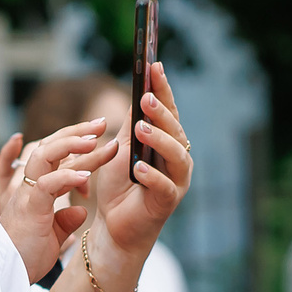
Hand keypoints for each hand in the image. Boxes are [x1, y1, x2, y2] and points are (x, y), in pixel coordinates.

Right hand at [0, 119, 108, 282]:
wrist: (7, 274)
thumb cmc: (26, 255)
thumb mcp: (53, 236)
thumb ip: (65, 220)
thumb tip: (81, 212)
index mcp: (36, 188)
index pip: (56, 156)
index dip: (77, 143)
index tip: (102, 136)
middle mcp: (29, 185)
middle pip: (50, 146)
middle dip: (77, 132)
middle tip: (102, 122)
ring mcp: (27, 194)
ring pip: (45, 157)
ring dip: (71, 145)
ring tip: (95, 141)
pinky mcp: (29, 209)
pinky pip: (46, 185)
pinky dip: (66, 178)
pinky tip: (87, 176)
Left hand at [87, 63, 194, 270]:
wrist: (114, 226)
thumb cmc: (119, 187)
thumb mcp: (121, 149)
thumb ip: (130, 124)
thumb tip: (137, 91)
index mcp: (167, 143)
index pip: (167, 111)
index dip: (163, 89)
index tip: (154, 66)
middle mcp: (177, 159)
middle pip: (175, 130)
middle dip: (161, 112)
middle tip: (146, 97)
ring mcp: (176, 181)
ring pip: (176, 156)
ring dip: (159, 140)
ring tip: (141, 129)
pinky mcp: (167, 202)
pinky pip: (164, 187)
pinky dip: (152, 176)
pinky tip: (138, 168)